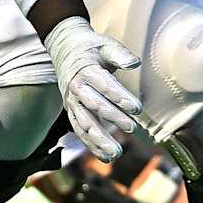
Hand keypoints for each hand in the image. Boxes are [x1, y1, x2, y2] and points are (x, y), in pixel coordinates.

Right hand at [43, 16, 143, 161]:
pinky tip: (106, 158)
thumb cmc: (91, 48)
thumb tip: (135, 63)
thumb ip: (120, 54)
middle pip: (94, 106)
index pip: (105, 86)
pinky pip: (80, 131)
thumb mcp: (106, 44)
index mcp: (86, 71)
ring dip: (99, 140)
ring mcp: (72, 102)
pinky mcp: (71, 112)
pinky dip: (91, 146)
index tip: (138, 108)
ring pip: (84, 124)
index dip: (121, 97)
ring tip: (116, 154)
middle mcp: (76, 88)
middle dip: (113, 118)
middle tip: (132, 128)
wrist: (65, 49)